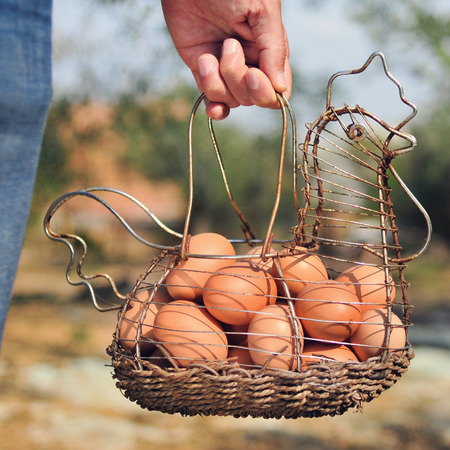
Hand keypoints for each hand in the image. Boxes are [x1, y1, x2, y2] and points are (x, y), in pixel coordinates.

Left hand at [161, 0, 290, 119]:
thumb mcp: (261, 10)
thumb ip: (274, 49)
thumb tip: (281, 88)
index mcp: (270, 49)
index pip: (278, 89)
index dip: (266, 92)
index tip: (253, 74)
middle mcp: (251, 62)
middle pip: (253, 97)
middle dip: (238, 80)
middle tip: (228, 46)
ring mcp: (226, 69)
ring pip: (231, 100)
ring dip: (219, 84)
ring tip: (207, 56)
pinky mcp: (204, 70)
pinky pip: (212, 99)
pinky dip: (213, 106)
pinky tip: (212, 107)